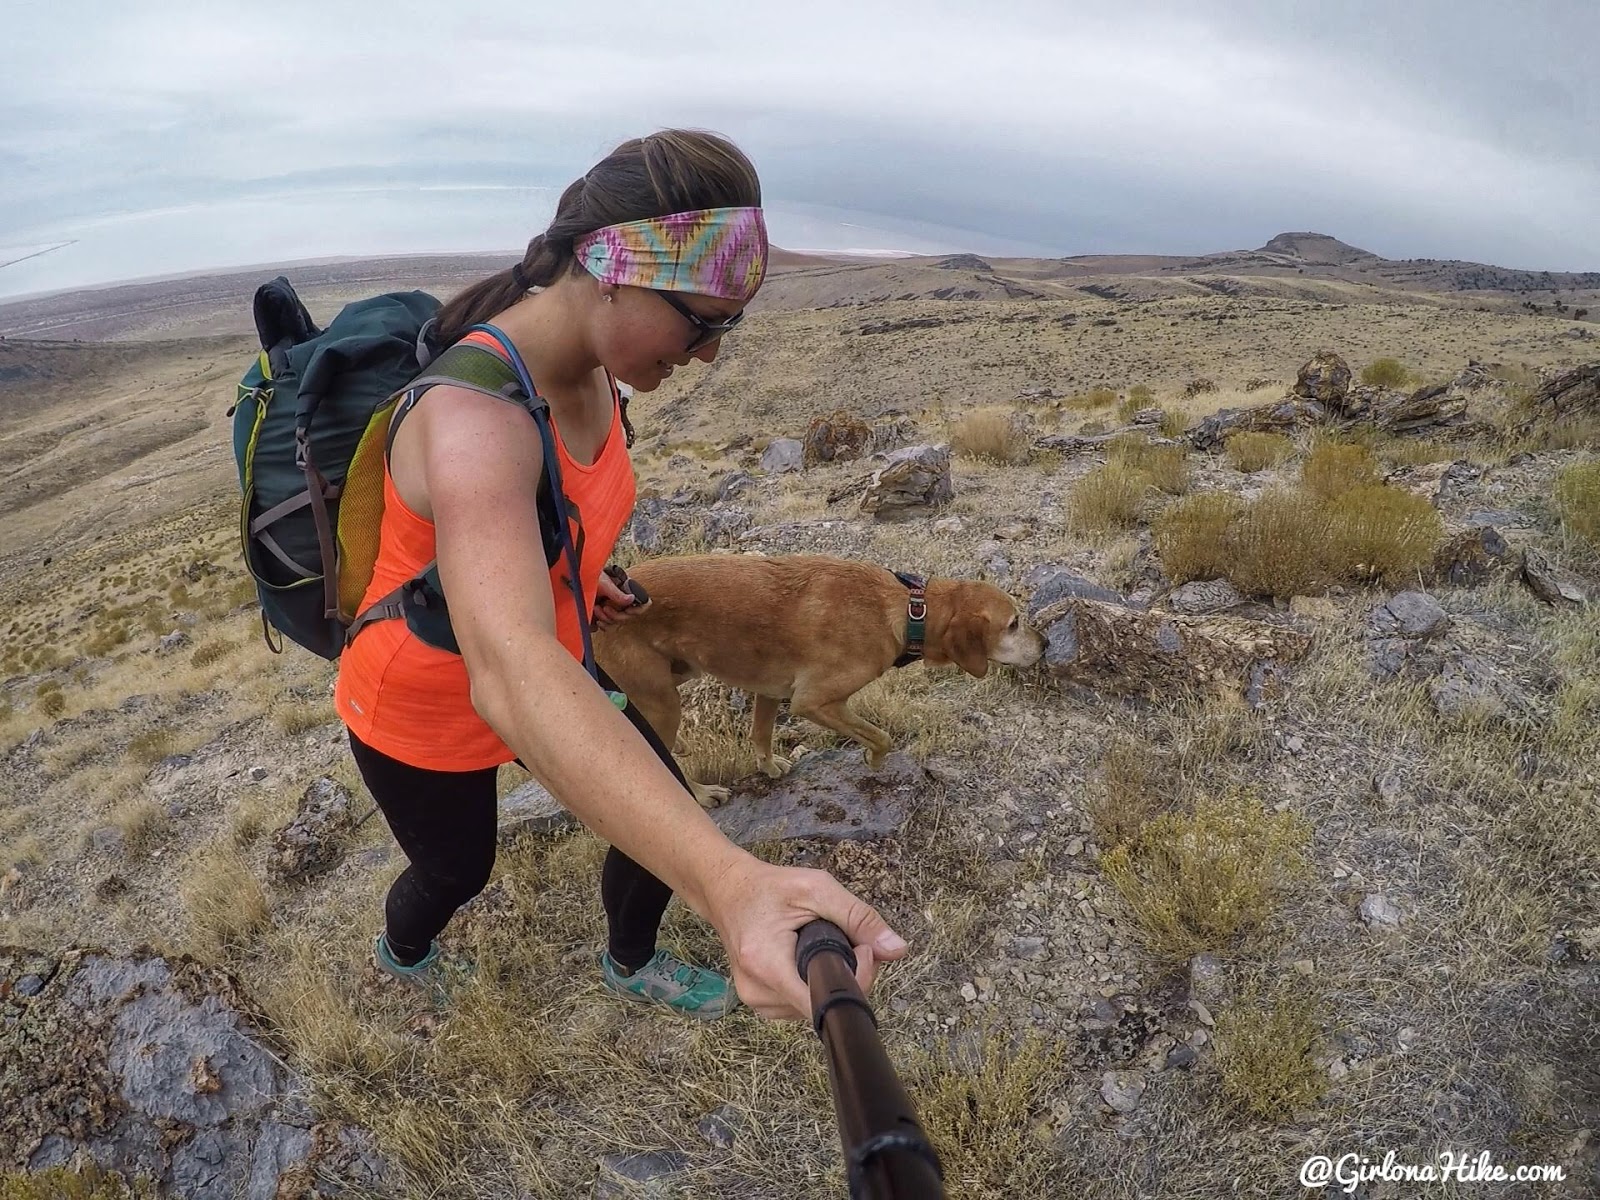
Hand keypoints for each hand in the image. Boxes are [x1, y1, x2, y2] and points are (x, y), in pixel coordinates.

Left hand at [591, 569, 642, 629]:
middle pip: (628, 617)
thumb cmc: (589, 575)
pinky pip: (605, 627)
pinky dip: (600, 625)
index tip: (627, 610)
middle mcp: (621, 601)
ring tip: (595, 609)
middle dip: (615, 615)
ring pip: (616, 623)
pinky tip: (593, 620)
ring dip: (606, 620)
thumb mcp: (604, 583)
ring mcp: (611, 609)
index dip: (637, 610)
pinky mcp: (601, 616)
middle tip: (603, 607)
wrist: (573, 579)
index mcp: (626, 591)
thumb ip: (617, 593)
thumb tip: (632, 599)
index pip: (643, 604)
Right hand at [702, 855, 907, 1020]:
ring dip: (831, 981)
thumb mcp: (817, 889)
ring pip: (814, 1008)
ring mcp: (756, 1002)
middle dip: (848, 976)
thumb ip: (858, 918)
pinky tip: (811, 960)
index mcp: (767, 964)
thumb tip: (897, 949)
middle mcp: (757, 993)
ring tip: (826, 946)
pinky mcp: (759, 1004)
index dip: (854, 980)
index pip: (822, 1001)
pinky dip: (813, 985)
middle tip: (851, 941)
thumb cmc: (769, 887)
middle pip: (822, 1005)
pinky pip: (800, 1006)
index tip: (862, 948)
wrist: (727, 890)